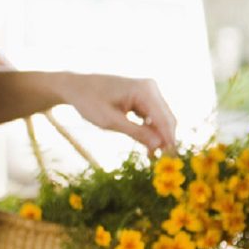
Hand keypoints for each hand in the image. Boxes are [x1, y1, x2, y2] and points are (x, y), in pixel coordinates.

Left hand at [61, 74, 176, 153]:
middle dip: (164, 139)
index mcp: (145, 90)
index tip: (171, 159)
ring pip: (160, 118)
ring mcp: (148, 91)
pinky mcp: (143, 96)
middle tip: (160, 160)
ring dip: (157, 136)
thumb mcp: (110, 121)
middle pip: (166, 118)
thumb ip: (136, 132)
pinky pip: (152, 115)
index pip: (164, 119)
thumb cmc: (89, 102)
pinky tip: (147, 144)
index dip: (169, 139)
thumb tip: (159, 144)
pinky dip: (150, 129)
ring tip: (151, 155)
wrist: (76, 87)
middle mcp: (150, 88)